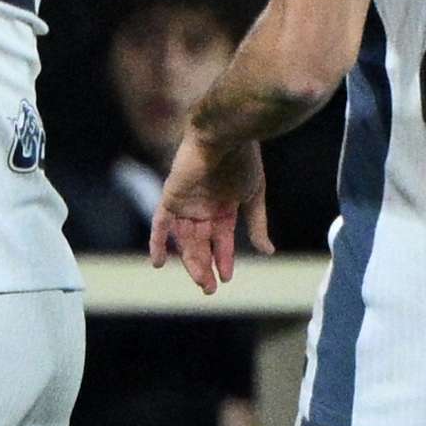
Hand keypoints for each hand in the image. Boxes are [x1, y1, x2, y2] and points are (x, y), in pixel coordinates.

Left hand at [151, 129, 272, 293]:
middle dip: (205, 267)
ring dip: (190, 261)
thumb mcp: (253, 196)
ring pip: (184, 240)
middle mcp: (203, 208)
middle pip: (200, 244)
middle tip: (210, 290)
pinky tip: (158, 262)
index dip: (223, 259)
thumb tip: (268, 252)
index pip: (221, 240)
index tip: (227, 279)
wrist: (225, 136)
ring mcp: (186, 204)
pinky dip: (158, 242)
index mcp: (224, 207)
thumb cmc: (243, 160)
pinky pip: (160, 224)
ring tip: (201, 282)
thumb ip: (256, 224)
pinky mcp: (170, 197)